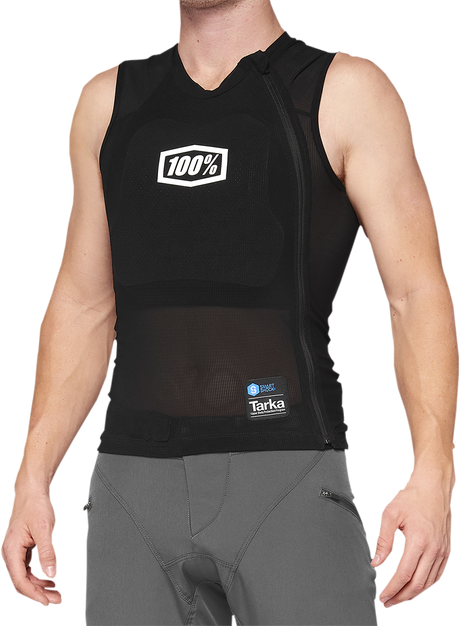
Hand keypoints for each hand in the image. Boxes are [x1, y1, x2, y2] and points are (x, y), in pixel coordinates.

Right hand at [0, 489, 63, 608]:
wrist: (32, 489)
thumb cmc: (34, 504)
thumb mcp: (44, 529)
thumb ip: (48, 553)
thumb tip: (52, 574)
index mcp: (11, 550)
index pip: (21, 582)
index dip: (35, 595)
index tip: (48, 602)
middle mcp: (11, 553)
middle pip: (22, 582)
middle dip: (39, 594)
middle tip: (56, 601)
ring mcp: (17, 550)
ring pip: (26, 576)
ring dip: (40, 586)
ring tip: (56, 592)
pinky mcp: (24, 547)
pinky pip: (30, 567)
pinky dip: (40, 575)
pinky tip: (51, 578)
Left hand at [370, 466, 455, 610]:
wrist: (434, 485)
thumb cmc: (412, 496)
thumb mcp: (390, 514)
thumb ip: (383, 540)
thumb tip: (376, 562)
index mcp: (418, 540)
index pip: (403, 575)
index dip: (391, 589)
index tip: (382, 596)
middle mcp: (434, 549)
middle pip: (417, 584)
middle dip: (401, 597)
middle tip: (389, 603)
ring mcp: (443, 551)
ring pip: (429, 583)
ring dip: (414, 595)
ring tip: (400, 599)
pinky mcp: (448, 550)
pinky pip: (439, 575)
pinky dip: (428, 586)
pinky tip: (418, 588)